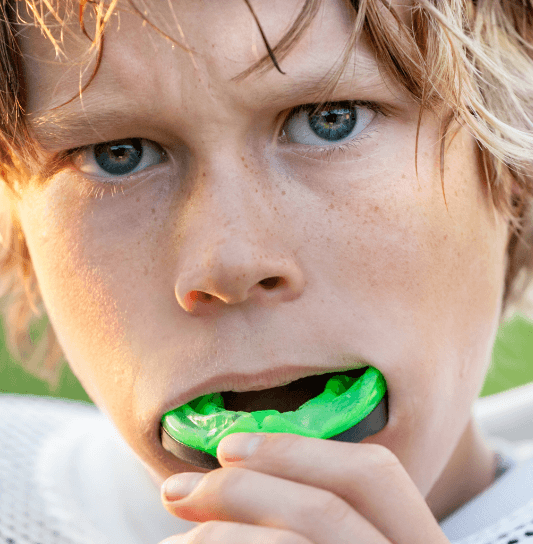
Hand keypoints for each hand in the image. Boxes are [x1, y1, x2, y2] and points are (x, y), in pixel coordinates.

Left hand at [159, 432, 450, 543]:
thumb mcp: (337, 535)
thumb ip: (310, 514)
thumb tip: (236, 469)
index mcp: (414, 541)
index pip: (374, 475)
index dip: (297, 450)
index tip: (228, 448)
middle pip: (327, 508)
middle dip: (242, 489)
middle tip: (176, 491)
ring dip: (221, 535)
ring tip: (176, 543)